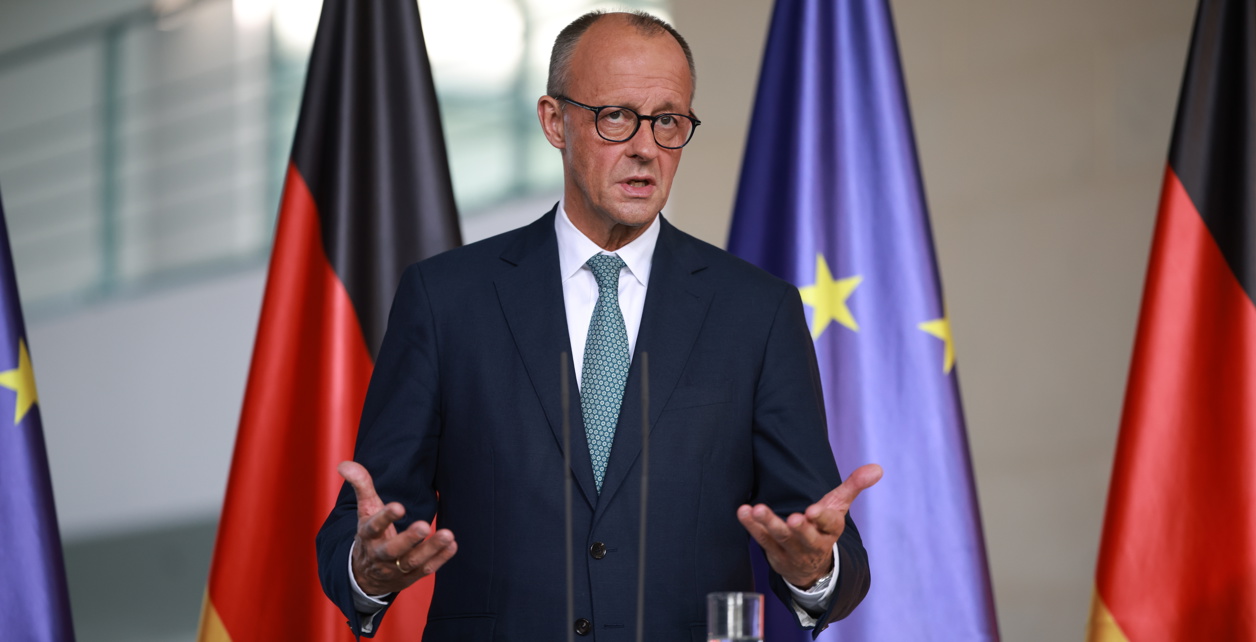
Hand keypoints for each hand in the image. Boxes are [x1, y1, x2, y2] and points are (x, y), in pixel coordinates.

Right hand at [339, 461, 457, 594]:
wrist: (366, 574)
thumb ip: (361, 485)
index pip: (373, 527)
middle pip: (393, 550)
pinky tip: (452, 545)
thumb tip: (344, 464)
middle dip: (409, 539)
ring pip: (412, 561)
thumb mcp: (365, 510)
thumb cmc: (370, 534)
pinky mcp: (409, 577)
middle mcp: (380, 554)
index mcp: (367, 535)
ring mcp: (395, 568)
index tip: (399, 506)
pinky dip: (440, 559)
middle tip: (425, 525)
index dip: (385, 517)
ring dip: (431, 549)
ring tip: (448, 535)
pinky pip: (425, 570)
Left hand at [737, 463, 881, 588]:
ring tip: (757, 510)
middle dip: (799, 529)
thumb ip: (854, 486)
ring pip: (780, 538)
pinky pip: (762, 540)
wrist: (811, 565)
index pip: (829, 524)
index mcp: (831, 530)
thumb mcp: (839, 506)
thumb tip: (877, 468)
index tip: (812, 511)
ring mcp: (791, 550)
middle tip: (792, 519)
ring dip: (768, 524)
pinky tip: (743, 512)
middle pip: (805, 536)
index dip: (821, 518)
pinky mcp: (773, 553)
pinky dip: (751, 527)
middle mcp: (812, 543)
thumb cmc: (823, 527)